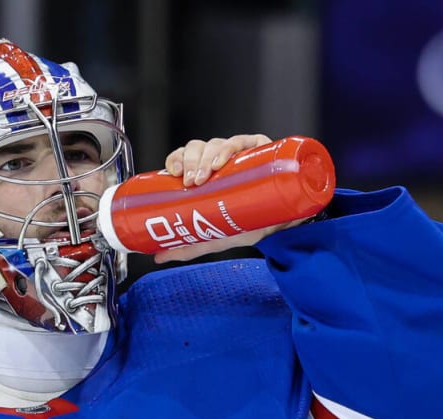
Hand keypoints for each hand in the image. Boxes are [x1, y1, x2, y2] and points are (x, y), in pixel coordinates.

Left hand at [156, 134, 301, 263]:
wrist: (284, 229)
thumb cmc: (251, 224)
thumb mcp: (218, 236)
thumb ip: (191, 244)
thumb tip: (158, 255)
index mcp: (207, 173)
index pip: (185, 157)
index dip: (176, 159)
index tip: (173, 172)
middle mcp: (222, 160)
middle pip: (199, 148)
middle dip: (191, 161)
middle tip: (191, 181)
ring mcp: (241, 153)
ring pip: (217, 143)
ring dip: (207, 156)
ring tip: (206, 174)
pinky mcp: (262, 149)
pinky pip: (244, 140)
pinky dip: (230, 147)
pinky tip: (223, 160)